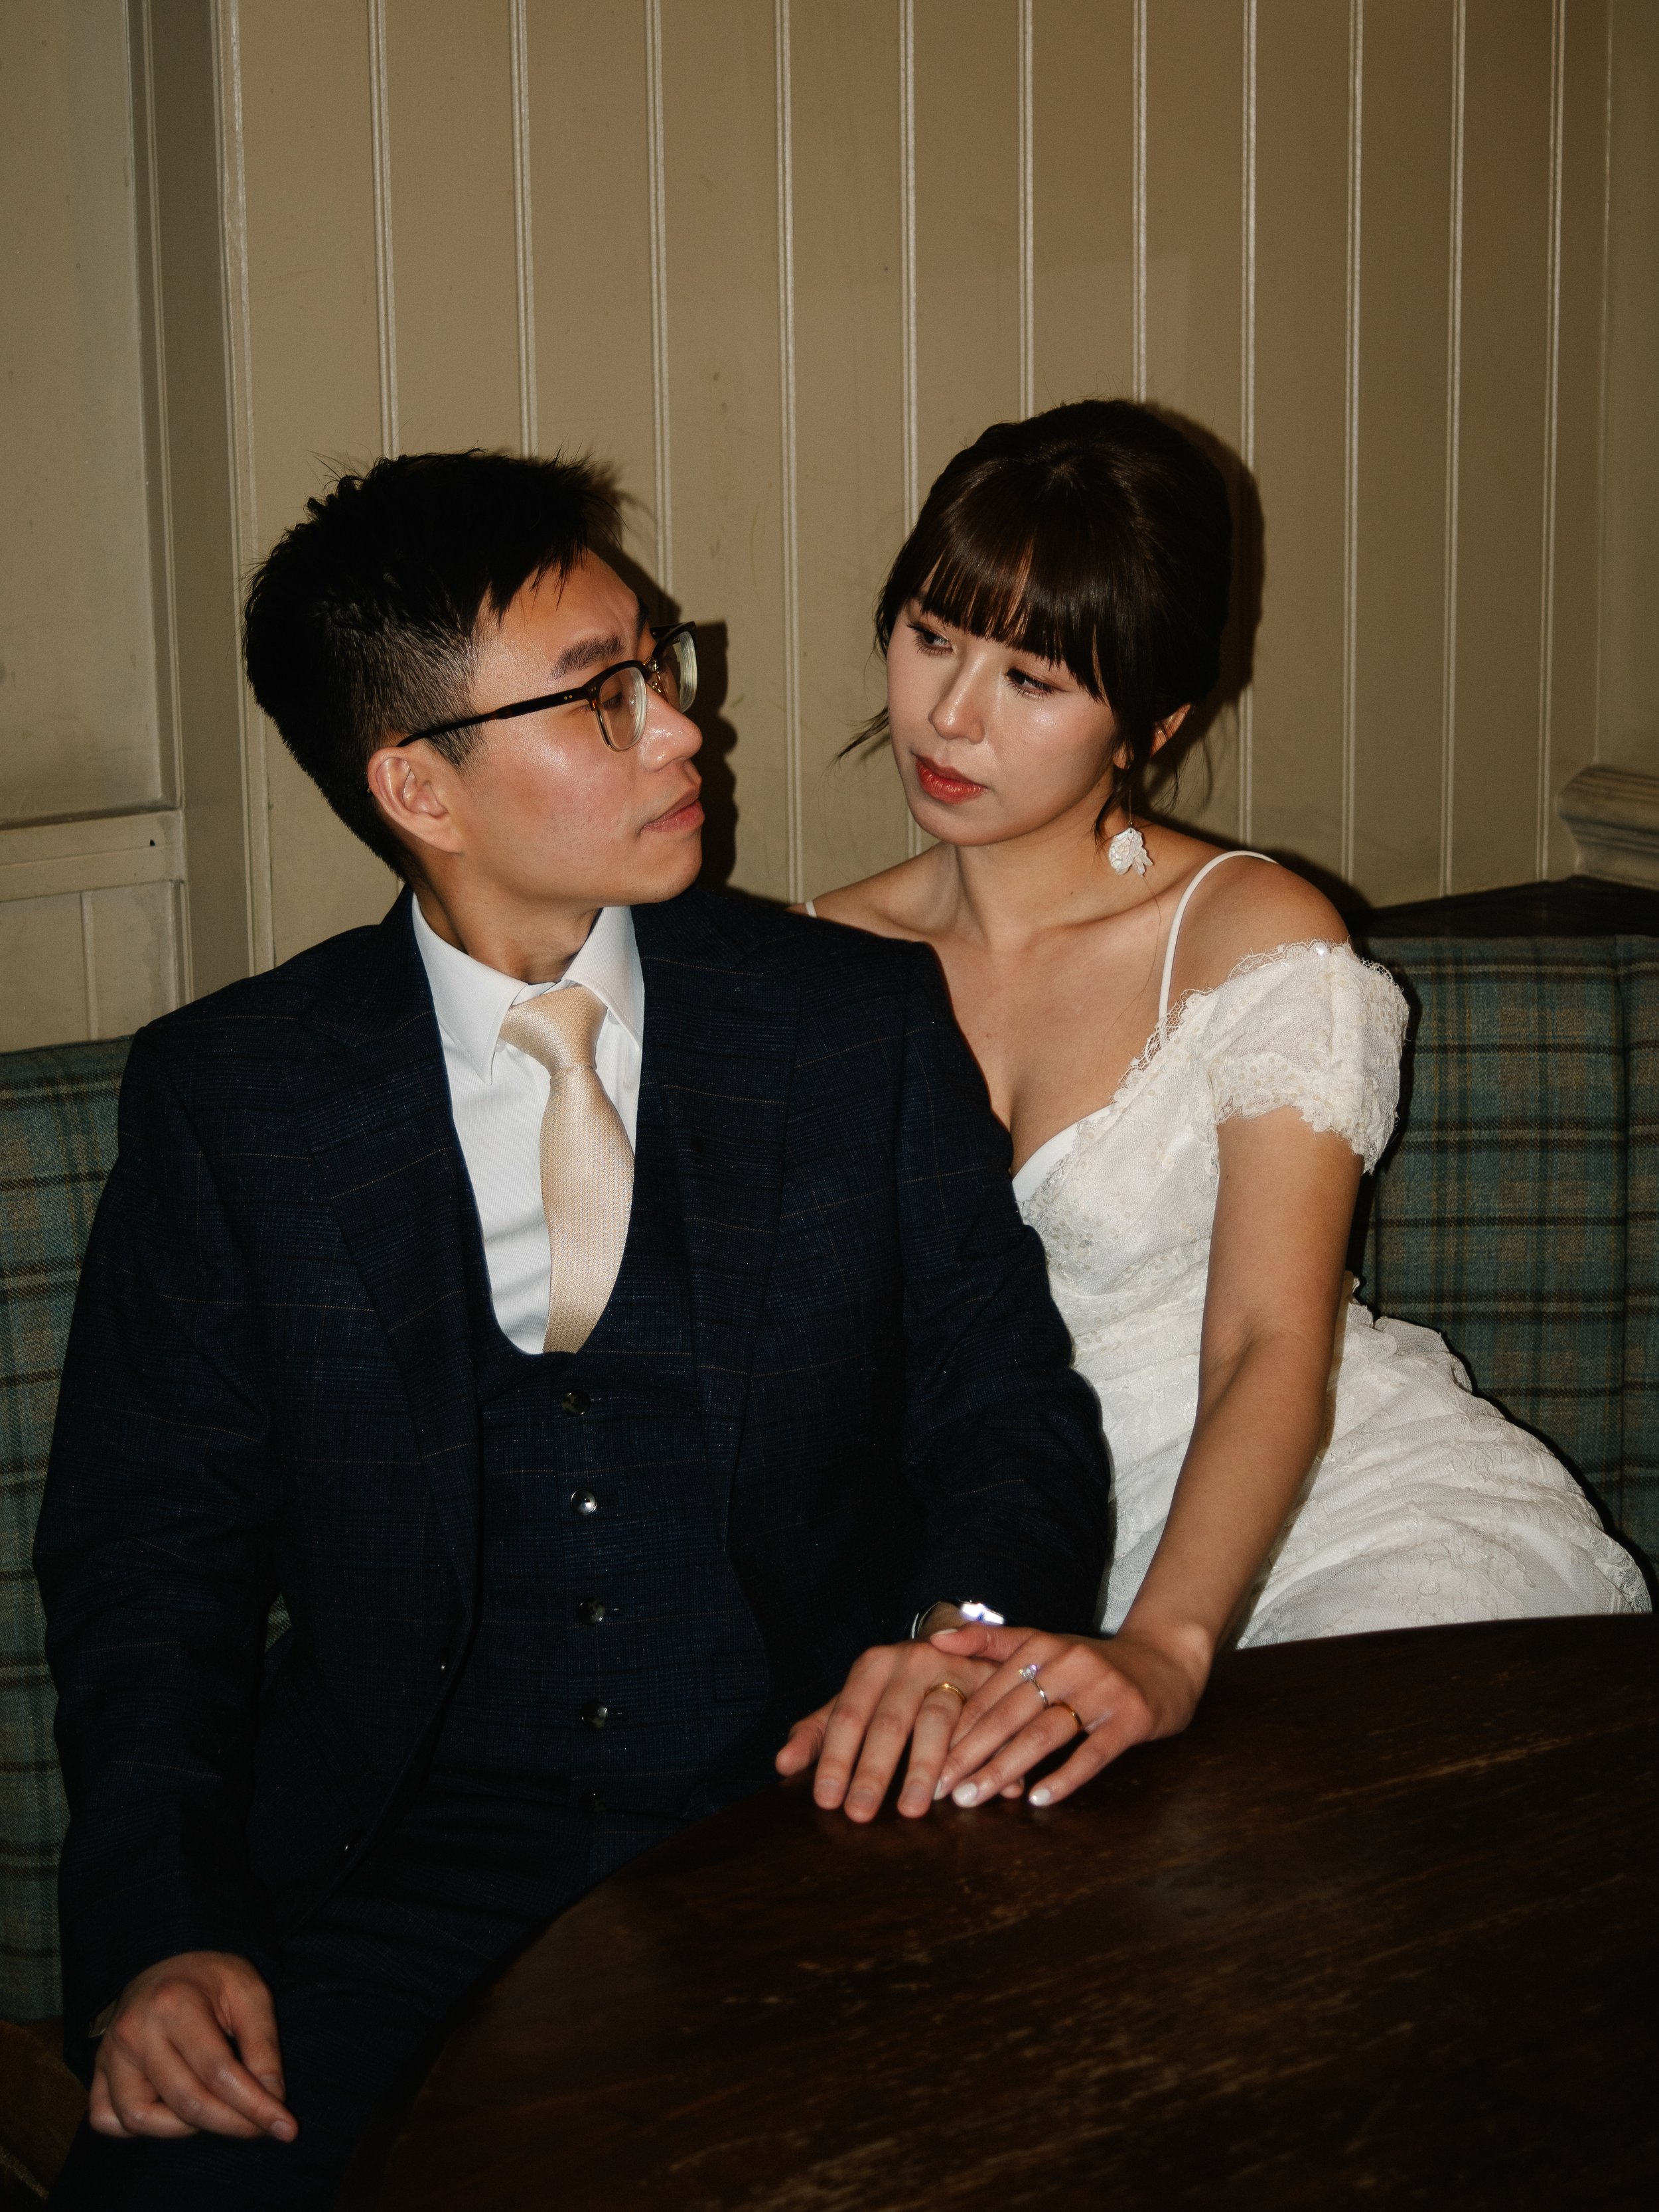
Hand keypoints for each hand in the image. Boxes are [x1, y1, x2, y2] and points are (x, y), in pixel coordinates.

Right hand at [90, 1951, 295, 2142]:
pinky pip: (109, 2121)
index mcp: (174, 2004)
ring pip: (141, 2120)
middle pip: (186, 2102)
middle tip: (261, 2128)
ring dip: (184, 2128)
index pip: (219, 2073)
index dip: (255, 2106)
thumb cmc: (211, 1979)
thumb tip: (273, 2097)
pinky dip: (140, 2128)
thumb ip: (263, 2044)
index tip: (285, 2128)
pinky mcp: (96, 2074)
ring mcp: (109, 2056)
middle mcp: (134, 2033)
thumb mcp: (249, 1992)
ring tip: (214, 2107)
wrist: (165, 1962)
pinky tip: (169, 2109)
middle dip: (232, 2124)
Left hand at [775, 1640, 998, 1820]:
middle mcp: (911, 1662)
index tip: (828, 1801)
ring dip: (924, 1767)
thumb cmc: (891, 1689)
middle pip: (890, 1721)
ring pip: (938, 1721)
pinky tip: (967, 1790)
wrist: (951, 1646)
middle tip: (861, 1815)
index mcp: (872, 1666)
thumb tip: (782, 1765)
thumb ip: (818, 1731)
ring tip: (913, 1807)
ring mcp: (951, 1670)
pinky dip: (975, 1757)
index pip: (848, 1715)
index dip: (837, 1758)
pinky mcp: (986, 1684)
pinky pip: (979, 1724)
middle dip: (874, 1771)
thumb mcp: (852, 1702)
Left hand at [931, 1623, 1207, 1808]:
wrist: (1165, 1661)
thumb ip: (989, 1640)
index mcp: (1040, 1645)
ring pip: (1043, 1734)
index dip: (956, 1728)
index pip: (989, 1691)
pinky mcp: (1130, 1717)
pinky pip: (1092, 1753)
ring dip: (1004, 1768)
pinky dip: (1064, 1777)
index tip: (927, 1762)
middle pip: (1008, 1714)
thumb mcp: (1043, 1643)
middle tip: (941, 1789)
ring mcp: (1100, 1689)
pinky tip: (1037, 1799)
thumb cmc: (1091, 1663)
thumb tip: (933, 1639)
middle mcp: (1067, 1662)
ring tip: (973, 1798)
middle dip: (970, 1753)